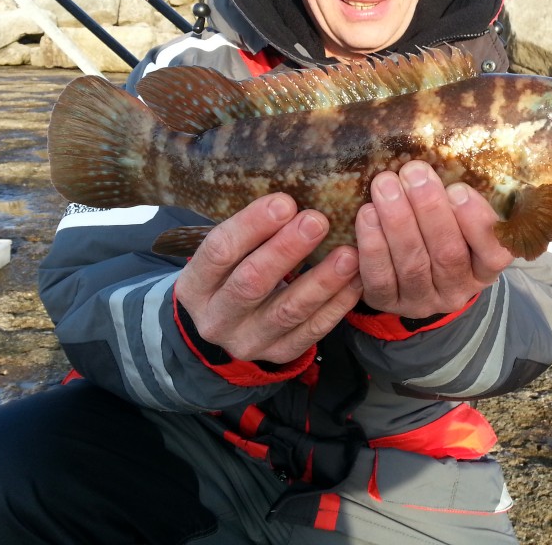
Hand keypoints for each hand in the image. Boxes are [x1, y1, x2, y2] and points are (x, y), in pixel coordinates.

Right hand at [174, 193, 361, 363]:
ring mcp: (247, 342)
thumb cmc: (232, 272)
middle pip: (251, 283)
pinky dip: (337, 305)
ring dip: (321, 280)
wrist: (228, 323)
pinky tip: (356, 280)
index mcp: (195, 286)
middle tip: (317, 221)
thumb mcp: (227, 253)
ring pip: (288, 311)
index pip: (219, 252)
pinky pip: (312, 331)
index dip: (251, 225)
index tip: (284, 201)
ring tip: (348, 253)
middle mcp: (216, 319)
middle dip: (287, 250)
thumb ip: (251, 230)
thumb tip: (293, 196)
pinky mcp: (279, 354)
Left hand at [354, 160, 513, 317]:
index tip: (458, 189)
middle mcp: (457, 289)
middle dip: (429, 210)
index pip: (492, 253)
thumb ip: (457, 199)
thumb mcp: (460, 218)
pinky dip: (373, 246)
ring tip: (385, 185)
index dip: (475, 222)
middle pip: (447, 254)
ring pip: (413, 264)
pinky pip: (380, 278)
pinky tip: (366, 215)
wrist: (411, 272)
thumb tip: (438, 158)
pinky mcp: (389, 303)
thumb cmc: (441, 229)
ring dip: (398, 221)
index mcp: (485, 268)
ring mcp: (423, 300)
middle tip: (413, 172)